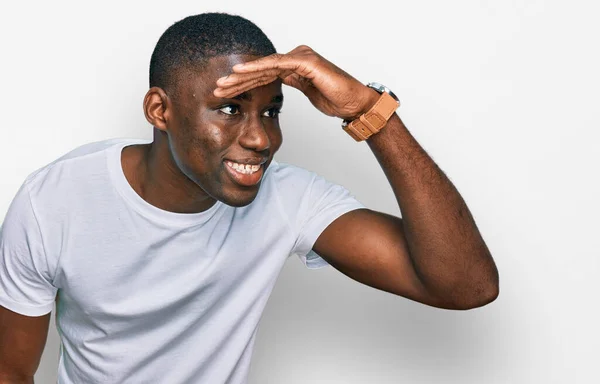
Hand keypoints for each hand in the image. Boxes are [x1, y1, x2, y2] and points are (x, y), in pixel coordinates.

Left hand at [214, 45, 379, 119]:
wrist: (355, 102)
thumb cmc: (336, 98)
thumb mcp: (308, 91)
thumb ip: (293, 83)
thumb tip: (279, 83)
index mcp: (295, 66)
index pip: (264, 75)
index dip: (244, 84)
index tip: (227, 93)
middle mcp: (296, 58)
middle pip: (261, 69)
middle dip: (238, 80)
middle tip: (217, 88)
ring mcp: (301, 58)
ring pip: (265, 66)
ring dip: (242, 75)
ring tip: (224, 82)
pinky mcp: (306, 62)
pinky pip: (277, 64)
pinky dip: (258, 68)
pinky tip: (242, 72)